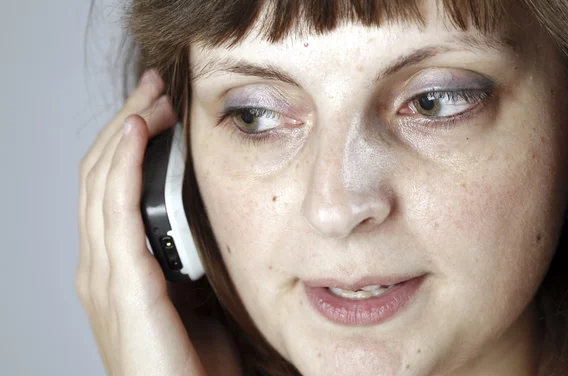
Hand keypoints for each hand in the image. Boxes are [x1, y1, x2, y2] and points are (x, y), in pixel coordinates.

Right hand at [75, 70, 239, 374]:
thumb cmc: (191, 362)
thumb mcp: (191, 296)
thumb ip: (186, 258)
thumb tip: (205, 221)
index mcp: (116, 266)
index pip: (110, 185)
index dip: (128, 140)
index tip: (157, 107)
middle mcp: (100, 264)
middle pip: (99, 173)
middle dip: (126, 123)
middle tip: (153, 89)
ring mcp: (105, 274)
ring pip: (102, 182)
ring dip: (126, 132)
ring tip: (151, 99)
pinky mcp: (123, 284)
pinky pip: (116, 211)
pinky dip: (122, 166)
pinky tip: (137, 131)